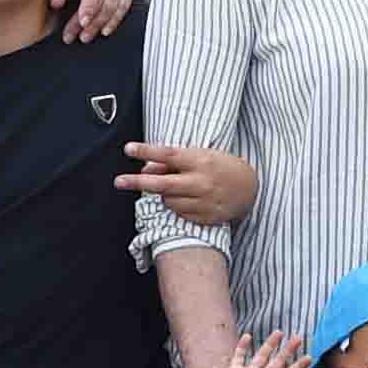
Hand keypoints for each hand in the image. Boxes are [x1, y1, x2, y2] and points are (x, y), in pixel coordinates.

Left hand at [53, 0, 139, 40]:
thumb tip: (56, 2)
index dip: (88, 7)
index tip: (83, 23)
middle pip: (102, 2)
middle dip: (90, 23)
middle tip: (80, 37)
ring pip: (113, 7)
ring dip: (100, 25)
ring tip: (87, 36)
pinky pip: (123, 8)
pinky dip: (114, 22)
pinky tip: (105, 31)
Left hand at [117, 138, 253, 224]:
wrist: (248, 188)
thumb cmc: (219, 166)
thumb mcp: (199, 156)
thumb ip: (173, 162)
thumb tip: (146, 168)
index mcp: (199, 161)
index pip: (168, 154)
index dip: (146, 151)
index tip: (128, 149)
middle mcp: (201, 182)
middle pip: (162, 184)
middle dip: (138, 182)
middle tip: (119, 181)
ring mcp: (203, 201)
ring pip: (168, 200)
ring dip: (164, 194)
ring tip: (179, 187)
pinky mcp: (205, 218)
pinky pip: (178, 213)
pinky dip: (176, 206)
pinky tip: (188, 199)